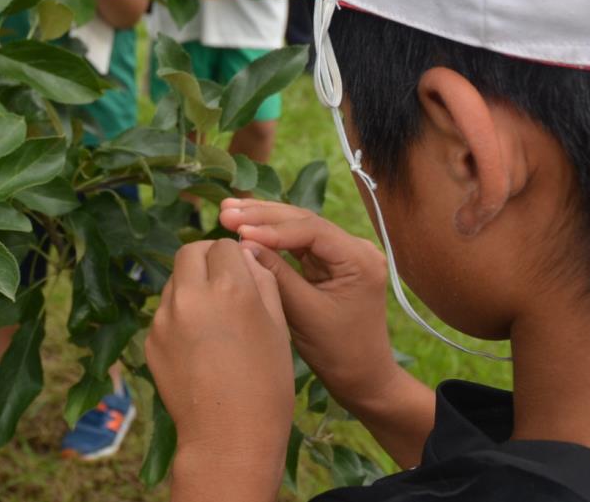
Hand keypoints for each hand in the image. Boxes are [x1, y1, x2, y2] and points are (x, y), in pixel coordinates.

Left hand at [146, 240, 294, 501]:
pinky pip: (165, 312)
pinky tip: (198, 346)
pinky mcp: (151, 339)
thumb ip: (263, 281)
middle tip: (223, 282)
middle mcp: (191, 295)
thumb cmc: (267, 384)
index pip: (225, 245)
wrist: (229, 439)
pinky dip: (180, 316)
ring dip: (191, 286)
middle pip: (190, 251)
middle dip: (207, 259)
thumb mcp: (279, 326)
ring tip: (213, 320)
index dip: (236, 257)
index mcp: (230, 288)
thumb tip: (246, 255)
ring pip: (174, 280)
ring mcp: (165, 318)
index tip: (244, 275)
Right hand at [219, 198, 397, 407]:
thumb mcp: (304, 313)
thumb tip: (243, 244)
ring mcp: (344, 254)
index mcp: (359, 259)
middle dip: (263, 216)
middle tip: (225, 211)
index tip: (239, 230)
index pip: (312, 230)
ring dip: (264, 221)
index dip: (272, 228)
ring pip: (299, 228)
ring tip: (228, 212)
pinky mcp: (331, 263)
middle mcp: (356, 249)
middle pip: (304, 221)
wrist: (363, 379)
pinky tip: (246, 228)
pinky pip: (299, 243)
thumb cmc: (338, 353)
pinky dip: (272, 237)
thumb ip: (276, 275)